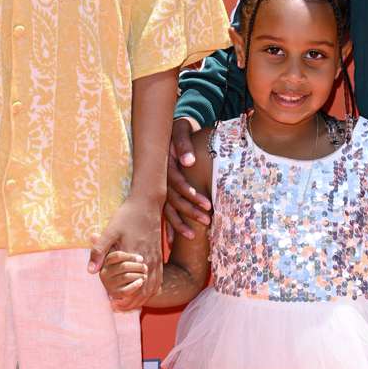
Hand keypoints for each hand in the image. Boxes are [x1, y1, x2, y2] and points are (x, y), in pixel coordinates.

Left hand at [88, 192, 163, 302]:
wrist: (147, 203)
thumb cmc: (127, 215)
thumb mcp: (110, 231)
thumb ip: (99, 250)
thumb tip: (90, 271)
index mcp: (135, 257)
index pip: (132, 287)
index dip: (123, 299)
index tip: (112, 304)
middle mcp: (148, 261)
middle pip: (143, 291)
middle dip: (132, 303)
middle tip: (118, 308)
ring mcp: (156, 259)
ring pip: (153, 287)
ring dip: (142, 298)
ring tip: (130, 305)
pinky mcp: (159, 256)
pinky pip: (158, 279)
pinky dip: (152, 290)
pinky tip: (145, 293)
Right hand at [164, 117, 210, 242]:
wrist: (170, 127)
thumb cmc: (179, 128)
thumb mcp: (182, 130)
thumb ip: (183, 144)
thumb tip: (189, 162)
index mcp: (165, 164)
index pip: (177, 183)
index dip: (192, 194)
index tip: (208, 204)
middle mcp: (160, 177)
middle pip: (174, 199)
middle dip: (190, 211)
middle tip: (208, 221)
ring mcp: (159, 185)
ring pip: (168, 208)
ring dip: (179, 223)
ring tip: (193, 235)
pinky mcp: (162, 191)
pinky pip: (164, 210)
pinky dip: (168, 225)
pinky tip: (172, 241)